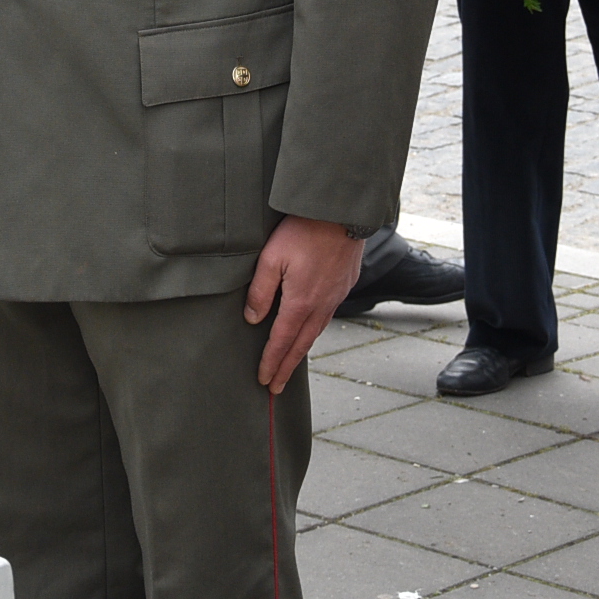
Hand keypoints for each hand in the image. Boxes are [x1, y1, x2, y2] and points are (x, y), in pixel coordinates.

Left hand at [244, 216, 362, 392]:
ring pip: (316, 331)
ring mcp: (336, 295)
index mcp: (300, 303)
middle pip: (301, 345)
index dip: (271, 363)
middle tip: (276, 386)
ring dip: (301, 350)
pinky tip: (311, 327)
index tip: (264, 381)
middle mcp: (321, 305)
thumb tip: (253, 319)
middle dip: (286, 367)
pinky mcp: (345, 283)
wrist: (342, 211)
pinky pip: (328, 315)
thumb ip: (260, 291)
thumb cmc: (303, 231)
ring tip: (290, 362)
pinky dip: (315, 329)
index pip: (282, 342)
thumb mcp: (271, 258)